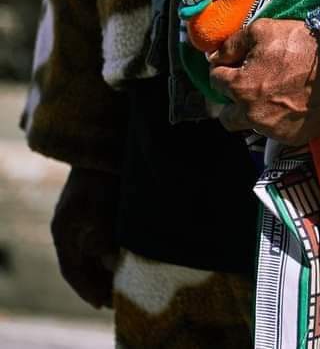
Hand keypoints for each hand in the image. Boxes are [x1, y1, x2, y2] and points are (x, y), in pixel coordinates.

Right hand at [51, 167, 119, 308]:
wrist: (106, 139)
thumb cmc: (102, 171)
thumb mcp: (101, 205)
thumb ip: (102, 235)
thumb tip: (110, 263)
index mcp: (64, 229)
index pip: (72, 270)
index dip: (87, 289)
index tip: (104, 304)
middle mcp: (70, 225)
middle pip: (83, 263)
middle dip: (99, 280)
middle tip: (119, 296)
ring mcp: (82, 216)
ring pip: (93, 251)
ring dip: (108, 265)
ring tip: (128, 278)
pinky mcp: (97, 206)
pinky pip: (102, 237)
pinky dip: (114, 248)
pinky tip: (131, 253)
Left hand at [208, 18, 319, 143]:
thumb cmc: (301, 43)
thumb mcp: (262, 30)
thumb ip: (232, 44)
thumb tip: (215, 56)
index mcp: (240, 87)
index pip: (216, 80)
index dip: (224, 68)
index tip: (235, 63)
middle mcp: (252, 114)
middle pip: (227, 116)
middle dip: (232, 101)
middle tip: (247, 86)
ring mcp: (274, 130)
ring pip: (251, 125)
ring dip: (255, 111)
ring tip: (272, 94)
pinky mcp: (294, 138)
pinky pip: (276, 132)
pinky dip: (278, 120)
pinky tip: (290, 103)